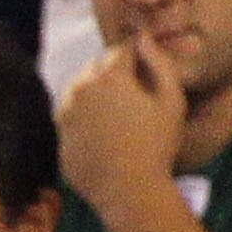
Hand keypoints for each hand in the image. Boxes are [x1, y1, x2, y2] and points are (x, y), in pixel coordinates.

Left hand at [53, 39, 190, 218]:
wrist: (129, 192)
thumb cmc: (157, 146)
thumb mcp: (172, 100)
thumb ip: (160, 63)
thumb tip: (144, 38)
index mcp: (108, 77)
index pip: (121, 50)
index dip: (137, 59)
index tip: (146, 74)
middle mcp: (80, 90)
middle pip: (97, 68)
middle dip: (114, 75)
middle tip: (133, 98)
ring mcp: (65, 115)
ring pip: (80, 91)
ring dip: (96, 95)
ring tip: (117, 116)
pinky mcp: (60, 137)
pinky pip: (71, 118)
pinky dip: (83, 119)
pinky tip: (103, 135)